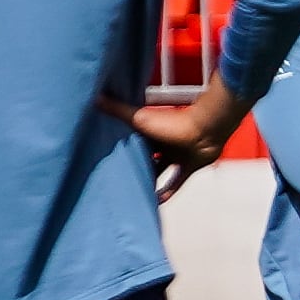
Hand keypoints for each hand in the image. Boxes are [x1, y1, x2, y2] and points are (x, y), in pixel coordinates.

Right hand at [104, 89, 238, 199]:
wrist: (206, 130)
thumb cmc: (172, 123)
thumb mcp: (139, 119)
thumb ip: (117, 110)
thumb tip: (94, 97)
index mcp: (150, 131)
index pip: (131, 141)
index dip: (121, 149)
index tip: (105, 159)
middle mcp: (163, 143)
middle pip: (145, 157)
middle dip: (135, 167)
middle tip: (118, 180)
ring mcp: (177, 155)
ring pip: (160, 170)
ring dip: (150, 181)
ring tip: (134, 193)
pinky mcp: (189, 166)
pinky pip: (177, 182)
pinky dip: (169, 192)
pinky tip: (157, 202)